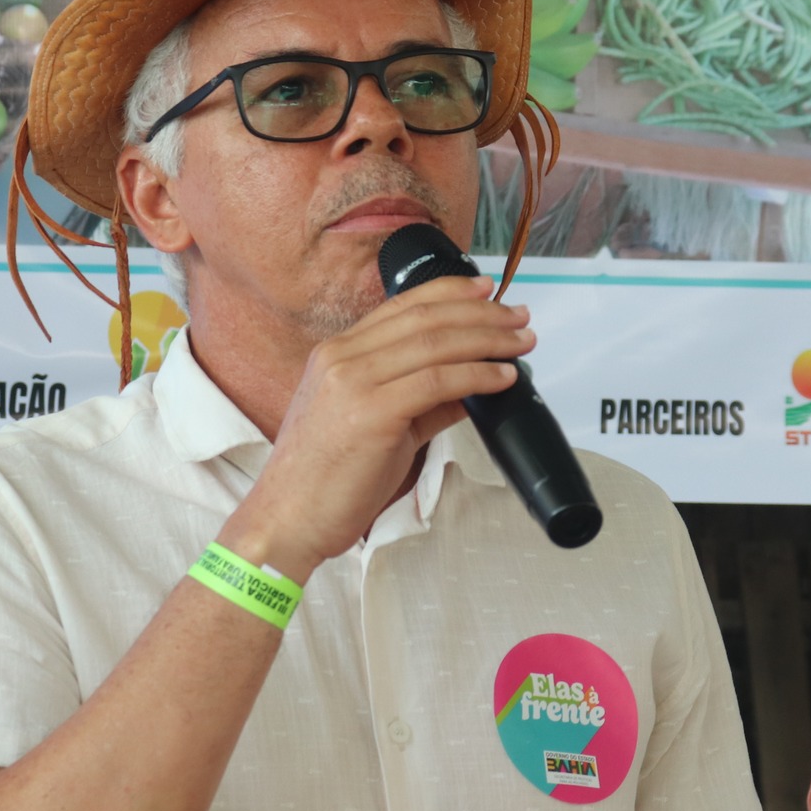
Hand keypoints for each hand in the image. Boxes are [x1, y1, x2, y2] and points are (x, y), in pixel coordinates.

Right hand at [221, 276, 532, 581]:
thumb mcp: (376, 426)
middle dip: (481, 313)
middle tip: (519, 318)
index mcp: (337, 354)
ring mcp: (353, 381)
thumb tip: (472, 388)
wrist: (288, 519)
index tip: (486, 291)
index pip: (403, 307)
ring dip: (488, 340)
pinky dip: (477, 374)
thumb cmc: (326, 480)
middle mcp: (342, 358)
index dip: (451, 293)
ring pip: (435, 343)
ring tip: (521, 343)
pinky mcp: (371, 412)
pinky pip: (437, 381)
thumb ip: (421, 402)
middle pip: (425, 318)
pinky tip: (503, 377)